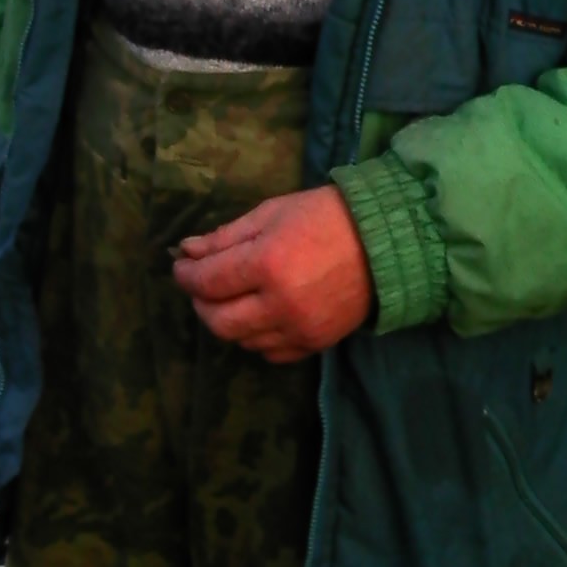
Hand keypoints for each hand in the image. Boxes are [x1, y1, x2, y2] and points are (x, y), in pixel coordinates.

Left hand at [171, 187, 372, 362]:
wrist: (385, 242)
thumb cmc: (323, 216)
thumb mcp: (270, 213)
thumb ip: (225, 237)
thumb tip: (187, 251)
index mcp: (267, 263)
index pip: (208, 282)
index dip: (186, 275)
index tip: (182, 267)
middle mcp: (280, 304)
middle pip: (219, 321)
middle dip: (201, 303)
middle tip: (202, 286)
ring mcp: (299, 329)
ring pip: (242, 341)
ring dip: (228, 321)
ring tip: (232, 298)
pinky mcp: (316, 344)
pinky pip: (271, 353)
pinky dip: (257, 338)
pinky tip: (259, 316)